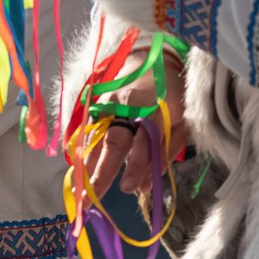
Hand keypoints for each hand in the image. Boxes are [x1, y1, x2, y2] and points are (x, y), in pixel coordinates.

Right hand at [84, 54, 189, 197]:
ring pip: (96, 138)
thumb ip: (165, 153)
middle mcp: (128, 105)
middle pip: (114, 140)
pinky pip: (88, 132)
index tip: (129, 188)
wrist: (152, 60)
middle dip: (102, 171)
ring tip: (78, 192)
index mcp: (155, 107)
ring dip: (87, 166)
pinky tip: (78, 174)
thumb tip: (145, 186)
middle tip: (91, 198)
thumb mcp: (180, 123)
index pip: (145, 140)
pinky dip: (83, 153)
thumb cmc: (172, 97)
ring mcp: (109, 104)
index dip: (137, 165)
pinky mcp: (97, 106)